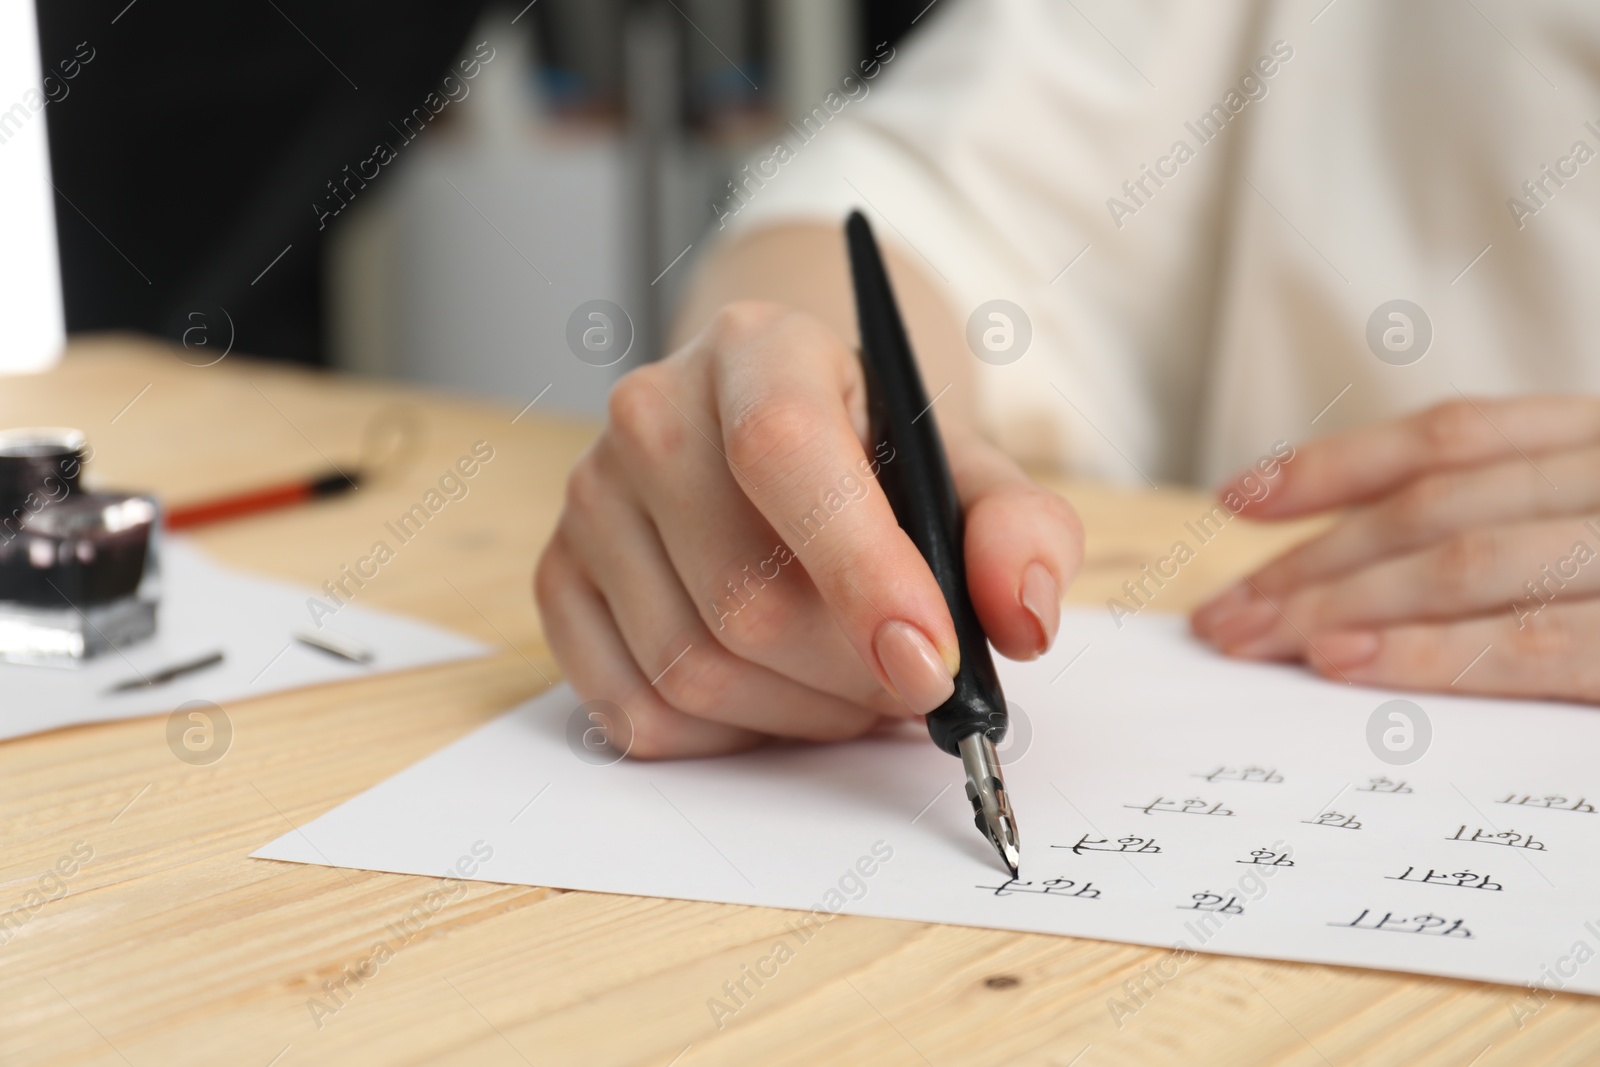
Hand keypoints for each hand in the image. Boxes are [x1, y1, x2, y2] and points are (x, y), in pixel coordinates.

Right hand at [536, 302, 1082, 757]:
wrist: (775, 443)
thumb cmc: (876, 462)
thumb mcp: (967, 472)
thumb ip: (1020, 532)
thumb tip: (1019, 619)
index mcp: (758, 351)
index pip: (782, 452)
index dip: (861, 572)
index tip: (931, 663)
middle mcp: (651, 412)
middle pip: (745, 598)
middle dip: (853, 674)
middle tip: (911, 678)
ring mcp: (591, 497)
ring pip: (691, 669)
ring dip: (801, 713)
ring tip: (851, 681)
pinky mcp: (559, 578)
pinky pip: (636, 711)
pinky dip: (728, 733)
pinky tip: (776, 690)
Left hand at [1192, 396, 1599, 702]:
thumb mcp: (1590, 524)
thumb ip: (1515, 518)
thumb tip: (1362, 566)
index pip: (1453, 435)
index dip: (1334, 465)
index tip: (1239, 497)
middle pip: (1432, 506)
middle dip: (1311, 560)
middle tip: (1223, 611)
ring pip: (1461, 564)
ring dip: (1340, 604)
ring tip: (1255, 640)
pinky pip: (1530, 642)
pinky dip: (1428, 651)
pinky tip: (1342, 660)